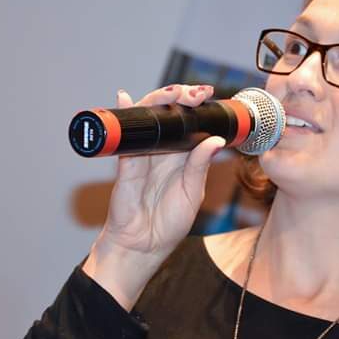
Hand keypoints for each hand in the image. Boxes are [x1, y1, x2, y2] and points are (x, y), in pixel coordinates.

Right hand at [82, 84, 224, 308]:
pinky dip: (124, 114)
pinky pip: (125, 136)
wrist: (143, 245)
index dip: (195, 105)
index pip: (189, 121)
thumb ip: (200, 165)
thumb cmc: (169, 222)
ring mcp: (143, 153)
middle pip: (168, 113)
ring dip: (158, 100)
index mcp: (182, 154)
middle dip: (180, 96)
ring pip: (148, 117)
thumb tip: (215, 140)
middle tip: (193, 93)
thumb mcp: (192, 192)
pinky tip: (125, 98)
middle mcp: (163, 149)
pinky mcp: (126, 162)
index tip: (207, 94)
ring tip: (172, 92)